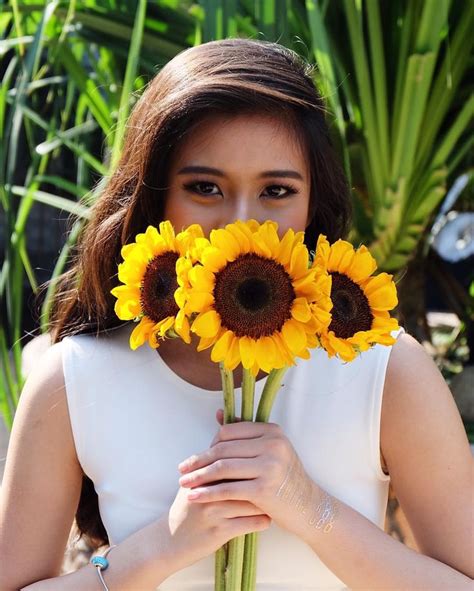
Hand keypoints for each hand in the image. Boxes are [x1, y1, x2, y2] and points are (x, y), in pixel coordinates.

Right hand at [164, 458, 271, 571]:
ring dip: (267, 501)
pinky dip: (262, 520)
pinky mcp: (219, 531)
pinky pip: (250, 523)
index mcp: (204, 473)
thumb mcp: (196, 480)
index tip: (269, 462)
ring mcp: (213, 510)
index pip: (235, 459)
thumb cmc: (188, 506)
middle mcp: (208, 489)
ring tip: (276, 499)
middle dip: (264, 478)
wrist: (170, 540)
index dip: (254, 460)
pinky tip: (268, 518)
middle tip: (278, 479)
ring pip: (252, 501)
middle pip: (245, 477)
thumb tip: (238, 442)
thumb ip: (213, 462)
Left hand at [177, 408, 325, 543]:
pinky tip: (194, 497)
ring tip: (184, 483)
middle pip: (223, 449)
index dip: (209, 444)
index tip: (195, 457)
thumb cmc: (284, 478)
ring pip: (223, 468)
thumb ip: (245, 434)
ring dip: (199, 476)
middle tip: (181, 470)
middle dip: (199, 461)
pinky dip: (208, 493)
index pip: (229, 432)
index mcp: (272, 431)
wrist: (308, 507)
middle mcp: (272, 444)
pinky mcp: (264, 489)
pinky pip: (228, 489)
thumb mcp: (270, 451)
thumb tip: (217, 414)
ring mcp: (269, 466)